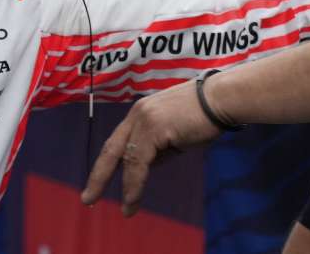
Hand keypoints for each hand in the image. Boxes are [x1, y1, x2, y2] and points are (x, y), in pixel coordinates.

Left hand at [80, 76, 221, 215]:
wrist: (221, 99)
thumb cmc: (205, 116)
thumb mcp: (175, 135)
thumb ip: (158, 149)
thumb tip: (145, 167)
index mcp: (141, 113)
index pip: (118, 141)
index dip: (108, 164)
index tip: (101, 182)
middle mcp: (137, 114)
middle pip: (111, 149)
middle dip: (98, 176)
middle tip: (87, 198)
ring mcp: (144, 120)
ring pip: (126, 158)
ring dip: (125, 187)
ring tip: (126, 210)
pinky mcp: (153, 128)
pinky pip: (138, 162)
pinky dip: (135, 183)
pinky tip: (132, 199)